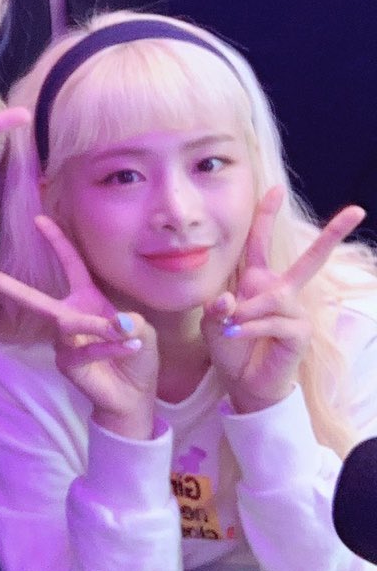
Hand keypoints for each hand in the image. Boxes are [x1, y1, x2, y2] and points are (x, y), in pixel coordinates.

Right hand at [0, 215, 159, 438]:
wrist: (134, 395)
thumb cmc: (136, 355)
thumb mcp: (141, 331)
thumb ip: (130, 322)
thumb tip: (119, 322)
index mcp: (86, 299)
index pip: (71, 265)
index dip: (57, 241)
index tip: (39, 219)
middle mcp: (68, 316)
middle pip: (32, 297)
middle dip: (1, 283)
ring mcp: (63, 341)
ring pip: (70, 323)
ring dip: (98, 326)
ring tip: (126, 333)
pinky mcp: (66, 363)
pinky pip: (85, 349)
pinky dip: (110, 347)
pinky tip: (129, 348)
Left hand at [202, 189, 364, 412]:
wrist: (242, 381)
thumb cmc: (230, 345)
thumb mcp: (213, 321)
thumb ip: (216, 306)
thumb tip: (228, 299)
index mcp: (258, 281)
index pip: (260, 243)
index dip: (265, 216)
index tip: (273, 189)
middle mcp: (281, 291)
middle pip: (311, 259)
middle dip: (332, 234)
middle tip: (356, 211)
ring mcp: (295, 311)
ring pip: (272, 298)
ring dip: (247, 312)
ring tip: (230, 327)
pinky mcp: (300, 333)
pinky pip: (274, 322)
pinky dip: (250, 328)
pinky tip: (237, 335)